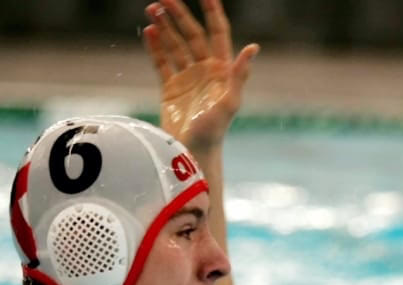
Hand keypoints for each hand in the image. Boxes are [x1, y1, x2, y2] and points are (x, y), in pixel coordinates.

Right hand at [144, 0, 258, 151]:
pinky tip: (148, 31)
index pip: (217, 33)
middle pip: (192, 34)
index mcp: (222, 70)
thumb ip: (240, 74)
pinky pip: (161, 62)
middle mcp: (205, 70)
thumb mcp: (230, 102)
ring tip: (152, 8)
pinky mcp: (170, 88)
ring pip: (175, 45)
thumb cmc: (215, 131)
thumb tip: (254, 47)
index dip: (212, 12)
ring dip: (164, 27)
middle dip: (179, 15)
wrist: (192, 152)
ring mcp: (187, 78)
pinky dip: (155, 46)